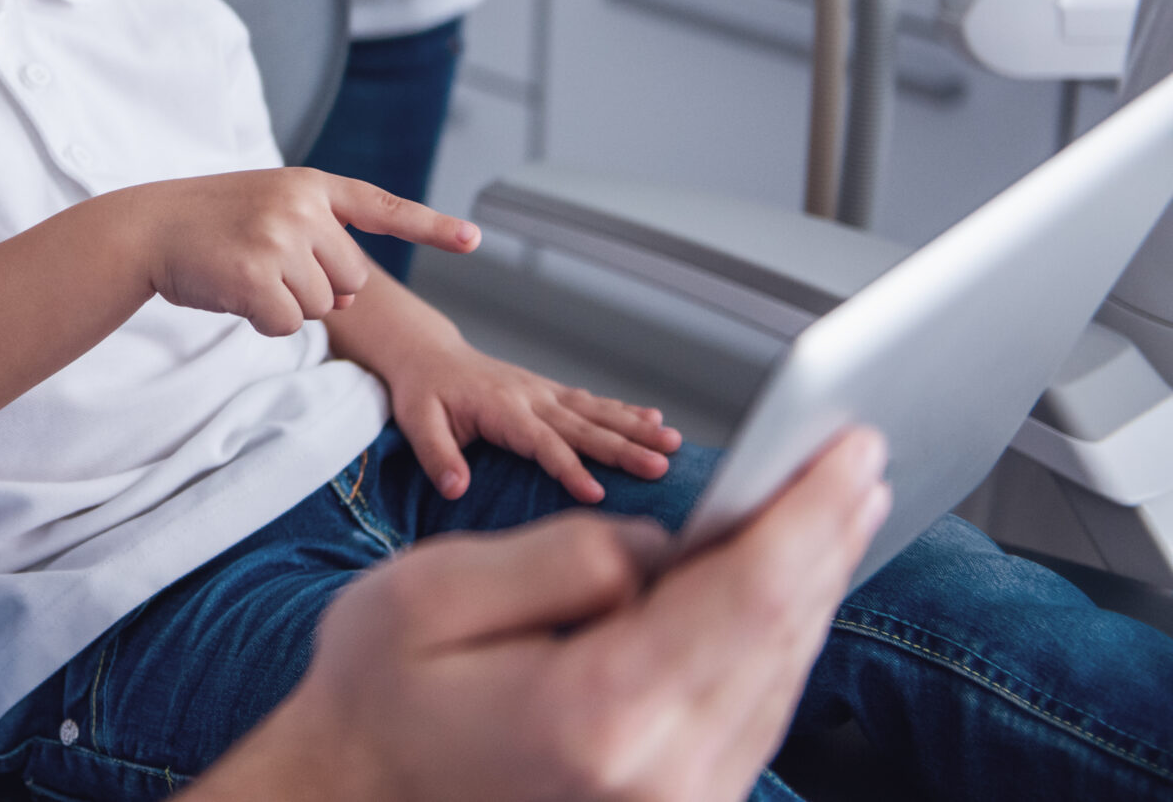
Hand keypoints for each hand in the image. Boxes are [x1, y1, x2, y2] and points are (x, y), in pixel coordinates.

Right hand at [118, 169, 476, 337]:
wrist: (147, 228)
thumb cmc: (210, 226)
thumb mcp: (269, 211)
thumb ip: (317, 241)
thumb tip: (348, 299)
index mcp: (311, 186)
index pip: (382, 207)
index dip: (430, 227)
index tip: (474, 239)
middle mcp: (302, 206)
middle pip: (351, 280)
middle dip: (317, 288)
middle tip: (264, 265)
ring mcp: (279, 238)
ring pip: (323, 307)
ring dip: (287, 306)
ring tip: (244, 274)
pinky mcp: (257, 275)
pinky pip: (289, 325)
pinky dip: (264, 322)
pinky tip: (234, 294)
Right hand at [189, 428, 892, 801]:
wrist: (358, 798)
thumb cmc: (378, 699)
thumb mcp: (431, 593)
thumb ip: (565, 557)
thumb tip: (667, 549)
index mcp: (601, 712)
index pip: (746, 595)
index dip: (806, 511)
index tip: (847, 449)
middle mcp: (662, 776)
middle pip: (781, 635)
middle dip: (824, 536)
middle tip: (859, 460)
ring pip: (777, 676)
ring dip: (811, 584)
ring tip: (836, 508)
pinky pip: (751, 711)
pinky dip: (774, 638)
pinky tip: (783, 586)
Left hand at [367, 328, 682, 503]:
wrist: (428, 355)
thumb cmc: (421, 392)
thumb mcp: (417, 422)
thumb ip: (437, 456)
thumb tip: (456, 490)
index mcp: (501, 408)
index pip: (541, 443)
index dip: (569, 467)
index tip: (597, 494)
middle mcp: (530, 396)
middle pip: (583, 426)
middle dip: (624, 448)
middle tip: (661, 466)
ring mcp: (543, 392)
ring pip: (596, 411)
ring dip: (636, 427)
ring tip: (674, 442)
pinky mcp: (548, 392)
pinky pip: (591, 402)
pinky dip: (624, 410)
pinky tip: (654, 418)